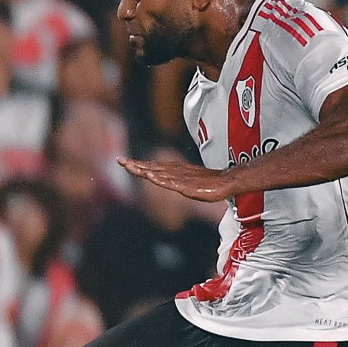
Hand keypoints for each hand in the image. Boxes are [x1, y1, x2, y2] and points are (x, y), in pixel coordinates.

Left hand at [119, 156, 236, 201]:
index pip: (152, 167)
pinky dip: (160, 179)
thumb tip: (163, 179)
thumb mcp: (186, 182)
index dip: (138, 164)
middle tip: (120, 160)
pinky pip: (172, 182)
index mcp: (173, 170)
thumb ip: (174, 181)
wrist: (227, 181)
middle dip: (135, 165)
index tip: (124, 161)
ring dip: (144, 170)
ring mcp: (181, 178)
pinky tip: (151, 177)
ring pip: (158, 173)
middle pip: (152, 168)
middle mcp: (175, 172)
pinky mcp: (188, 186)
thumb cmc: (208, 182)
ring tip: (130, 166)